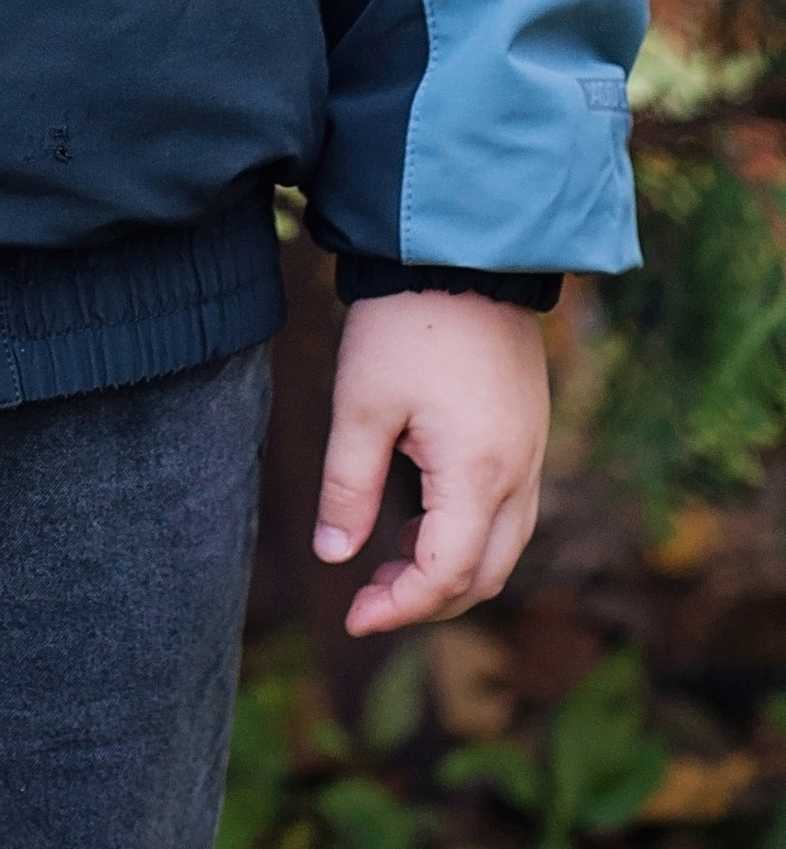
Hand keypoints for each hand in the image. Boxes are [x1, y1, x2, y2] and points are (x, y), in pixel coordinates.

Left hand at [315, 290, 549, 635]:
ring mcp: (532, 454)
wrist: (463, 250)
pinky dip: (469, 534)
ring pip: (503, 547)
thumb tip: (333, 557)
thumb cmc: (405, 324)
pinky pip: (511, 512)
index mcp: (478, 474)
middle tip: (367, 597)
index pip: (446, 576)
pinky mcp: (529, 433)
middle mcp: (519, 475)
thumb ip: (348, 487)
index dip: (399, 607)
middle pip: (484, 575)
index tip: (351, 616)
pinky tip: (422, 515)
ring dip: (450, 570)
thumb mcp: (361, 404)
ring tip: (388, 560)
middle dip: (427, 600)